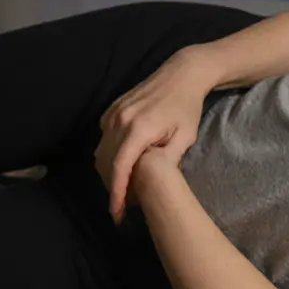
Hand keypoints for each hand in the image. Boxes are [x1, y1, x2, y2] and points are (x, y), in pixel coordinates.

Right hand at [96, 45, 218, 223]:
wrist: (181, 75)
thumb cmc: (187, 108)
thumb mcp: (185, 137)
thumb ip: (167, 160)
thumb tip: (152, 183)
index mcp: (139, 129)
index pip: (120, 168)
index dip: (116, 193)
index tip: (116, 213)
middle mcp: (120, 121)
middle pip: (106, 163)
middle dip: (113, 187)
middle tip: (127, 206)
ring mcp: (112, 114)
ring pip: (101, 153)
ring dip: (109, 174)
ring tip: (126, 189)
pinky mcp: (110, 111)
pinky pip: (103, 140)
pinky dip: (109, 157)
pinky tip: (124, 166)